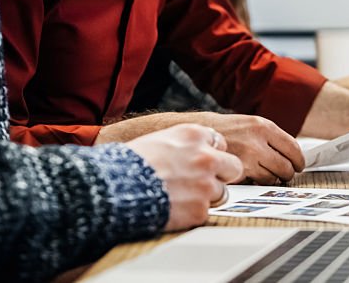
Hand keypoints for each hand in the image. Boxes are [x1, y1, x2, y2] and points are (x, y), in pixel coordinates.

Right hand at [124, 124, 242, 231]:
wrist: (115, 188)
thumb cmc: (129, 163)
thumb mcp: (159, 140)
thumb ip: (184, 146)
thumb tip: (194, 154)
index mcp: (194, 134)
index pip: (220, 143)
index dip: (211, 154)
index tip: (201, 162)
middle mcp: (206, 157)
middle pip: (233, 166)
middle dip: (222, 174)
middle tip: (204, 182)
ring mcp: (205, 184)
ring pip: (222, 192)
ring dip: (206, 197)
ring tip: (182, 198)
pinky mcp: (200, 209)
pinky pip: (205, 212)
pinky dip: (191, 214)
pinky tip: (173, 209)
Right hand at [190, 112, 304, 184]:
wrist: (196, 132)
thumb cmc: (225, 130)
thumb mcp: (250, 124)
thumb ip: (270, 137)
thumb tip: (291, 153)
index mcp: (263, 126)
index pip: (293, 147)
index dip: (299, 160)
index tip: (299, 165)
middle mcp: (258, 140)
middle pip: (286, 166)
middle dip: (288, 173)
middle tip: (285, 174)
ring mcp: (247, 157)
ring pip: (273, 177)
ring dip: (272, 179)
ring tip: (264, 174)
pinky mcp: (237, 171)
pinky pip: (257, 183)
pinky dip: (257, 182)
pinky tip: (251, 176)